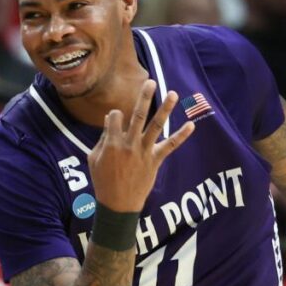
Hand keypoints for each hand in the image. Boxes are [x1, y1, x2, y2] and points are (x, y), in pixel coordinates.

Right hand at [88, 80, 194, 211]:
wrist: (118, 204)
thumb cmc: (102, 181)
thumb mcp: (94, 159)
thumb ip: (102, 139)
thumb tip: (110, 120)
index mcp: (111, 143)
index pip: (115, 117)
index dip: (114, 116)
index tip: (115, 120)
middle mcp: (129, 144)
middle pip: (137, 115)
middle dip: (144, 97)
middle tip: (150, 82)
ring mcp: (143, 151)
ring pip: (156, 126)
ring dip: (165, 109)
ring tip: (173, 93)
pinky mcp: (155, 160)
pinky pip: (170, 146)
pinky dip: (181, 136)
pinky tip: (192, 125)